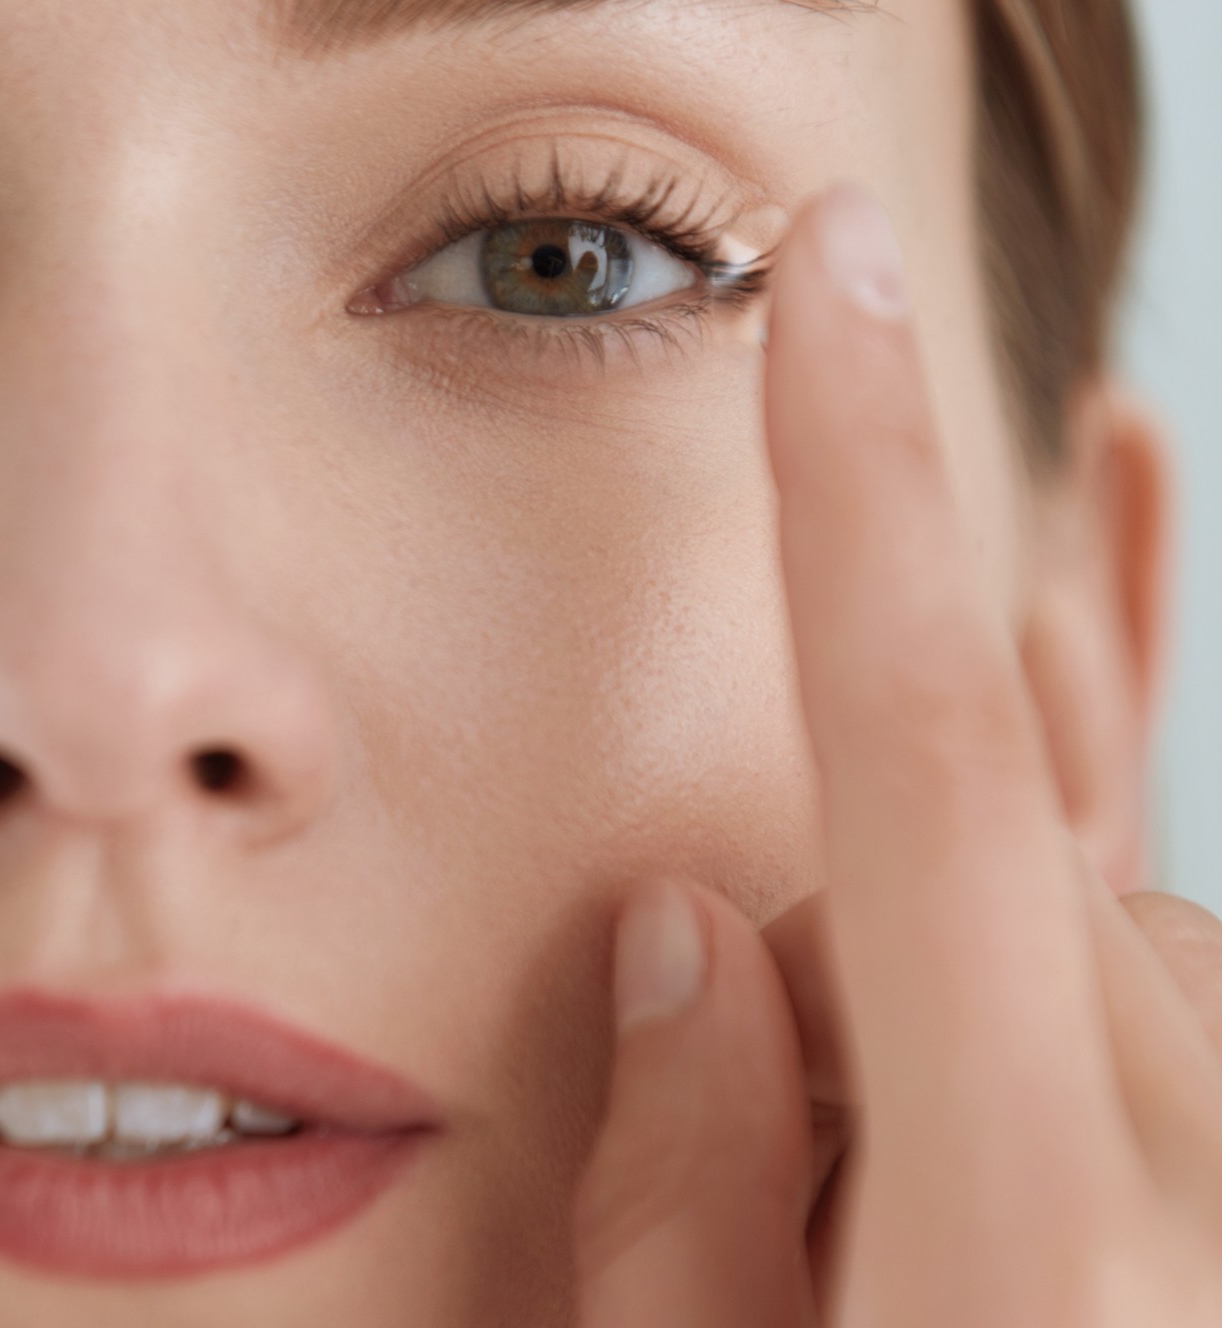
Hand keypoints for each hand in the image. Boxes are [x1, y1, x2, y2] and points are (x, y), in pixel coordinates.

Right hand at [571, 184, 1221, 1326]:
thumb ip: (683, 1197)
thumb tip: (696, 922)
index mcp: (1037, 1240)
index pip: (915, 746)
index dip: (856, 484)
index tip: (833, 279)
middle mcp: (1215, 1166)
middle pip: (981, 881)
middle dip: (852, 953)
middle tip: (801, 1167)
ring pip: (1089, 931)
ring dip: (973, 996)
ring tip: (938, 1223)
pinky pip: (1162, 916)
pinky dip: (1081, 828)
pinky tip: (1097, 540)